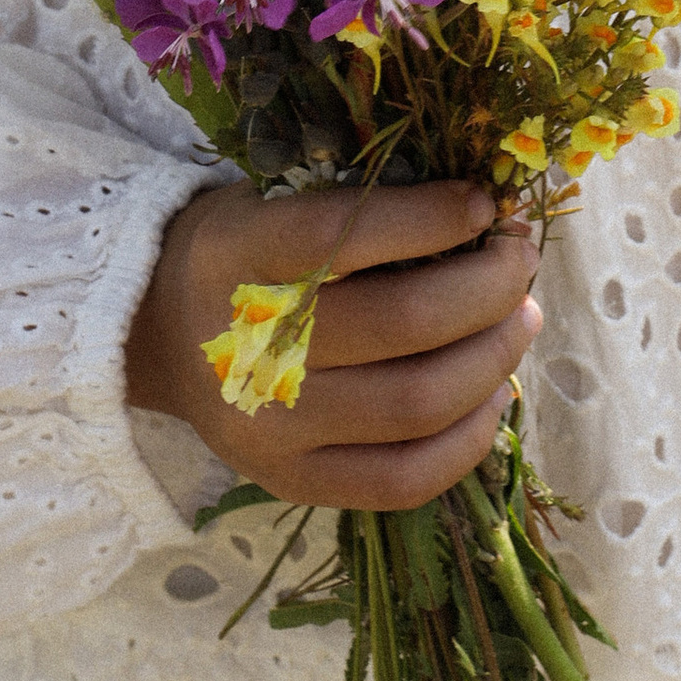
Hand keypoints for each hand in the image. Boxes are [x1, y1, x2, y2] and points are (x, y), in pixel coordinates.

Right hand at [125, 177, 539, 509]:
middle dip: (490, 287)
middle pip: (406, 324)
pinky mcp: (292, 482)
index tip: (485, 206)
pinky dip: (467, 440)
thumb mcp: (270, 198)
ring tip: (521, 320)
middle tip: (520, 261)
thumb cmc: (242, 252)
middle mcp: (250, 348)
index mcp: (239, 256)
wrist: (159, 337)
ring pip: (419, 403)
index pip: (348, 234)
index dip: (432, 219)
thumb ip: (355, 199)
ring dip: (494, 358)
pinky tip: (492, 396)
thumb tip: (482, 207)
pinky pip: (403, 480)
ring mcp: (270, 428)